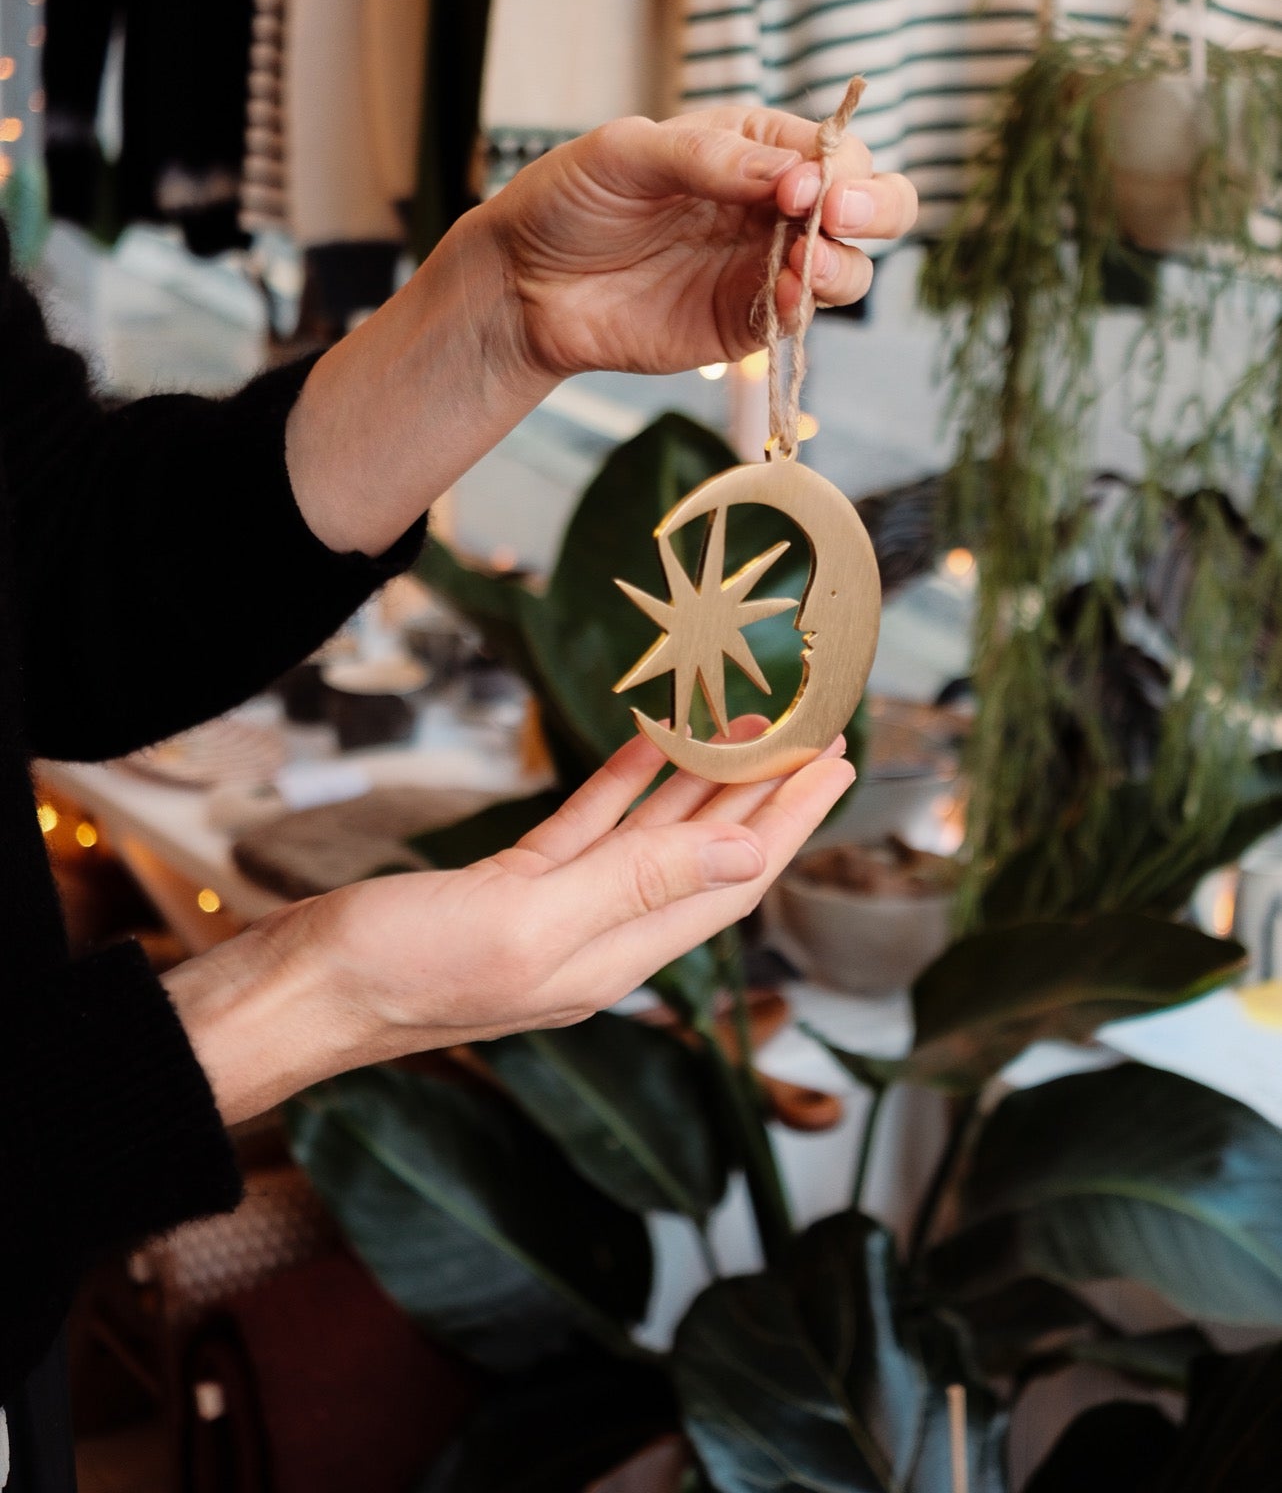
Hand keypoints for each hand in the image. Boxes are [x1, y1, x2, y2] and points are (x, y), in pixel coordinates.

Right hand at [165, 727, 853, 1124]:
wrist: (300, 987)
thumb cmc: (400, 970)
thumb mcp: (528, 925)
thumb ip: (637, 884)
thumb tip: (749, 848)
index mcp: (616, 953)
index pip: (732, 876)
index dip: (790, 819)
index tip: (835, 765)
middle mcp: (599, 936)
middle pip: (706, 852)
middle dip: (766, 795)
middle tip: (816, 735)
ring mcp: (555, 911)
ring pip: (652, 834)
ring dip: (702, 781)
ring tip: (748, 725)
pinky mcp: (510, 887)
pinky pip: (590, 828)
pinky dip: (624, 783)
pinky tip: (648, 744)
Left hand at [480, 105, 917, 379]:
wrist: (522, 282)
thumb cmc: (570, 200)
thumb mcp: (626, 153)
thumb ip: (708, 159)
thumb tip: (795, 176)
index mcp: (755, 147)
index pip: (832, 148)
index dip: (835, 164)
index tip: (801, 183)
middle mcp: (774, 205)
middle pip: (871, 205)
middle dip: (876, 207)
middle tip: (841, 215)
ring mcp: (764, 267)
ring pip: (848, 267)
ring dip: (844, 264)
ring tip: (808, 263)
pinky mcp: (746, 324)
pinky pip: (798, 318)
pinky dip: (805, 309)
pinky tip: (786, 298)